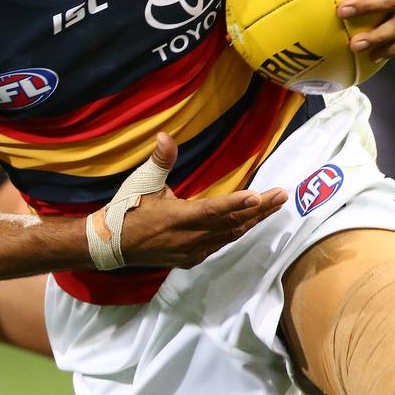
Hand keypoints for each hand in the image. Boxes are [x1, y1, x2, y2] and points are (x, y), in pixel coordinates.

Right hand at [121, 134, 286, 266]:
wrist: (111, 244)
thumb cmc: (127, 210)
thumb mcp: (142, 183)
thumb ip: (160, 160)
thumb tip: (164, 136)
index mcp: (177, 218)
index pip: (213, 210)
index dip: (237, 203)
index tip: (260, 195)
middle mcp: (189, 238)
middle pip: (232, 224)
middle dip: (260, 209)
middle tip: (282, 195)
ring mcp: (192, 251)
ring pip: (231, 235)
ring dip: (254, 221)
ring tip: (275, 206)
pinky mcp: (191, 258)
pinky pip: (221, 244)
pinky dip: (238, 232)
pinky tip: (250, 223)